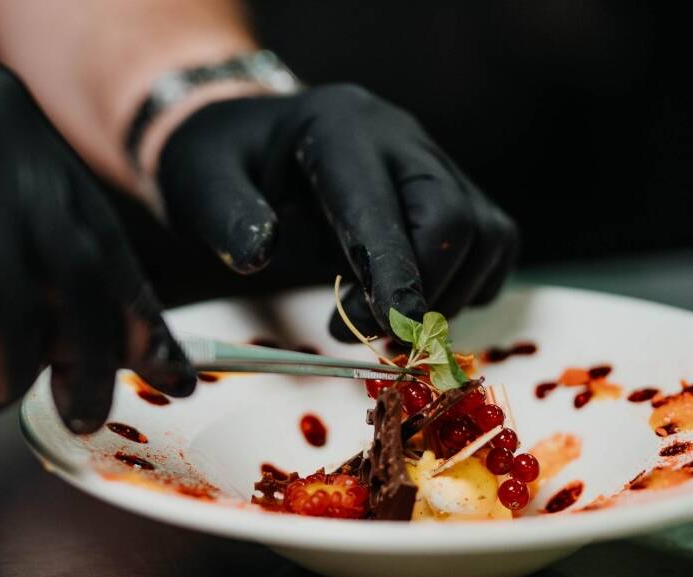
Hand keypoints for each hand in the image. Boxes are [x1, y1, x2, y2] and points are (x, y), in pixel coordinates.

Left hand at [155, 84, 518, 339]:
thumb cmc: (223, 163)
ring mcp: (435, 163)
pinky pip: (491, 247)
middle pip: (452, 219)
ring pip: (484, 237)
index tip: (396, 327)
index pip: (381, 203)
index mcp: (339, 126)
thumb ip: (225, 214)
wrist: (253, 143)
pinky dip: (465, 289)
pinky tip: (408, 304)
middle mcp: (401, 138)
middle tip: (364, 334)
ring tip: (377, 322)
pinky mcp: (455, 192)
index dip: (395, 268)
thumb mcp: (200, 179)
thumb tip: (258, 253)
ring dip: (444, 298)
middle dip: (421, 292)